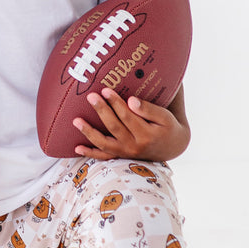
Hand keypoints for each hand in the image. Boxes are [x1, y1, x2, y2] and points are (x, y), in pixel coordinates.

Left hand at [73, 87, 190, 161]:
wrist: (172, 147)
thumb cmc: (167, 127)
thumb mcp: (165, 117)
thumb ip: (149, 109)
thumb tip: (131, 101)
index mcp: (146, 134)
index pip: (127, 116)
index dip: (115, 103)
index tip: (106, 90)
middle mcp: (134, 146)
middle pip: (114, 127)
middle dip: (101, 111)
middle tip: (91, 96)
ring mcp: (126, 153)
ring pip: (104, 144)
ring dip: (89, 132)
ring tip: (76, 120)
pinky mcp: (120, 156)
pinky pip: (103, 157)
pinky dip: (90, 153)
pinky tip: (77, 148)